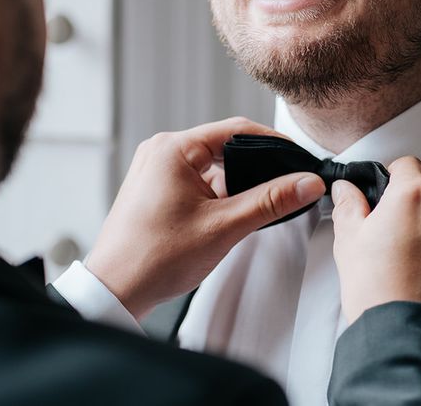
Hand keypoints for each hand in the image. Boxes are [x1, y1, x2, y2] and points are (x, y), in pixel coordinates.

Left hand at [85, 117, 324, 319]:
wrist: (114, 292)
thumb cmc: (154, 258)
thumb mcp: (224, 226)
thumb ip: (271, 201)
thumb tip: (307, 183)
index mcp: (173, 148)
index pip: (236, 129)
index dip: (272, 142)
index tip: (297, 157)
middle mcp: (161, 151)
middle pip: (224, 146)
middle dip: (254, 167)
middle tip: (281, 186)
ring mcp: (156, 169)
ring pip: (212, 165)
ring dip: (234, 184)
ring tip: (247, 209)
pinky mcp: (156, 187)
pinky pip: (197, 179)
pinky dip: (216, 194)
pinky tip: (225, 217)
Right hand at [331, 156, 420, 335]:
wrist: (411, 339)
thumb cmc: (379, 290)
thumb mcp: (349, 242)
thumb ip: (349, 205)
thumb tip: (346, 189)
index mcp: (416, 192)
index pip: (407, 165)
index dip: (393, 181)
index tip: (388, 201)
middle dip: (418, 209)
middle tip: (399, 241)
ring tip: (420, 264)